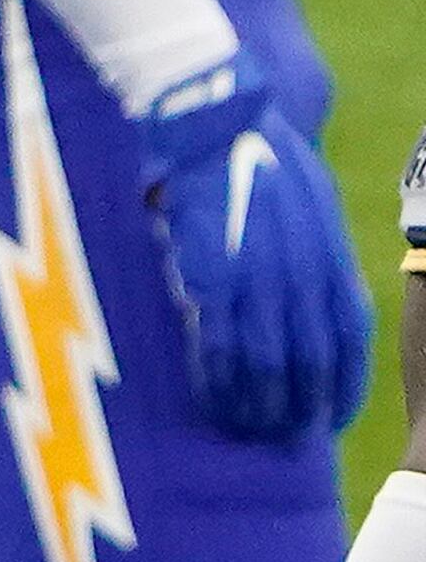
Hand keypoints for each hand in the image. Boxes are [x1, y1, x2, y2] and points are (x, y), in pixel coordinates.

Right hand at [137, 58, 372, 441]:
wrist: (214, 124)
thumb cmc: (259, 158)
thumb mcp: (311, 208)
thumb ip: (313, 259)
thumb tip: (307, 306)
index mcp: (331, 259)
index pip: (349, 342)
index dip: (343, 389)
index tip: (327, 419)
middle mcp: (303, 278)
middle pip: (311, 364)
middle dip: (299, 408)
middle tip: (282, 437)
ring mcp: (259, 282)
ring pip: (268, 366)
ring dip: (258, 406)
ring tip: (245, 429)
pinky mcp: (213, 279)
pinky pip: (222, 348)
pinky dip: (220, 383)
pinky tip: (213, 401)